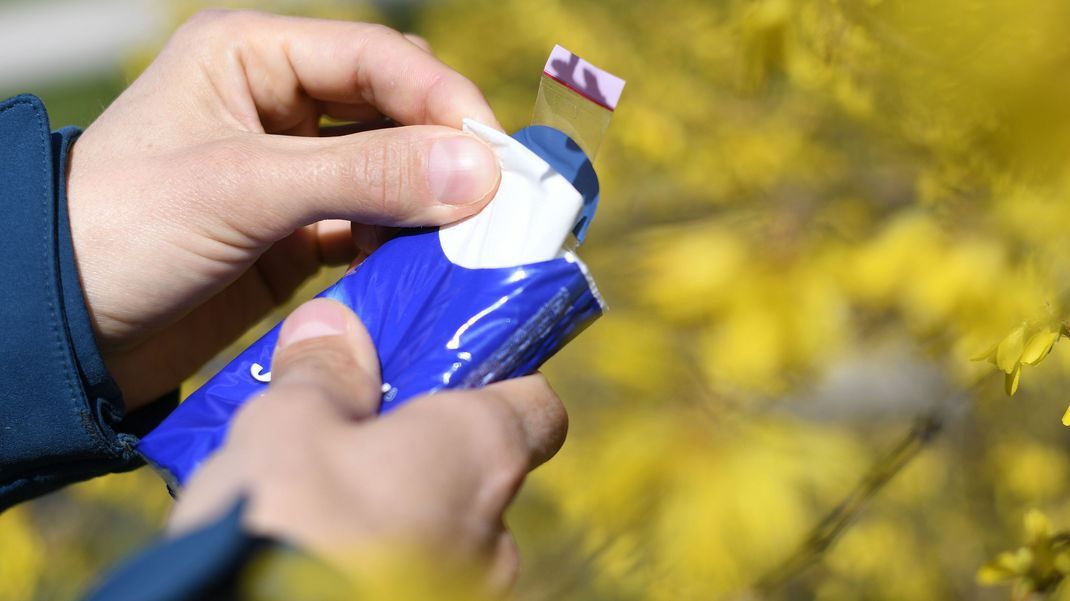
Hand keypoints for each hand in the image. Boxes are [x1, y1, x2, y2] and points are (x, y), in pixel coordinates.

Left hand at [67, 10, 502, 407]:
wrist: (61, 330)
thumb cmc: (122, 232)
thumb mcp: (244, 189)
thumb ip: (364, 175)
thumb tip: (480, 172)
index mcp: (252, 56)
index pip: (377, 59)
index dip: (443, 101)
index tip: (497, 156)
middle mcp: (278, 104)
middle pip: (394, 110)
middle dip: (446, 151)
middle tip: (500, 201)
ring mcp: (291, 170)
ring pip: (390, 170)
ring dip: (430, 201)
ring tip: (473, 239)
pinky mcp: (297, 231)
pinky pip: (372, 224)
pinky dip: (403, 243)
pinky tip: (426, 265)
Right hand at [169, 299, 567, 587]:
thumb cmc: (285, 523)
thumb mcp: (287, 425)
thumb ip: (322, 374)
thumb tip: (331, 325)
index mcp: (480, 454)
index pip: (537, 408)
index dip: (497, 386)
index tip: (446, 379)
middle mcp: (495, 531)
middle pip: (478, 475)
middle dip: (421, 459)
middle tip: (351, 447)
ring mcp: (470, 592)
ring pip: (445, 535)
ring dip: (398, 518)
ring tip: (319, 512)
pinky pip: (417, 579)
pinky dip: (382, 561)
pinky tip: (318, 555)